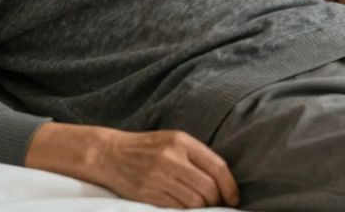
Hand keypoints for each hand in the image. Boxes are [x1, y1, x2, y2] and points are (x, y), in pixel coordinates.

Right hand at [93, 129, 238, 208]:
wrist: (109, 154)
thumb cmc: (147, 148)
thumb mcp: (173, 141)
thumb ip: (196, 156)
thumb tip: (223, 181)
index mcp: (181, 142)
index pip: (217, 167)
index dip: (230, 186)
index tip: (234, 198)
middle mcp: (171, 158)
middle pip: (208, 188)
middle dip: (217, 200)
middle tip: (217, 204)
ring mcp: (159, 177)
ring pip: (194, 201)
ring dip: (201, 208)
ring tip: (200, 206)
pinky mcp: (148, 193)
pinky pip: (177, 208)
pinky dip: (185, 210)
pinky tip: (184, 207)